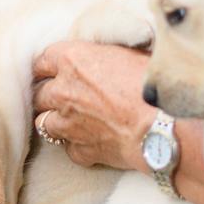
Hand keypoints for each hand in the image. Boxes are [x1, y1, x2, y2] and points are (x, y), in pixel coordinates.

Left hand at [31, 42, 155, 170]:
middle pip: (39, 93)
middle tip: (63, 96)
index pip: (42, 61)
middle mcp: (63, 91)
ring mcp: (68, 123)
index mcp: (72, 60)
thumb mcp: (128, 52)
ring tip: (72, 120)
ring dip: (55, 121)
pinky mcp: (80, 150)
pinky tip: (91, 141)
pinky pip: (69, 148)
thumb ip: (104, 55)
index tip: (51, 70)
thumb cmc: (152, 84)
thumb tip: (105, 55)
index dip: (47, 67)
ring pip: (44, 123)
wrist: (164, 125)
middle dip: (48, 95)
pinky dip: (77, 145)